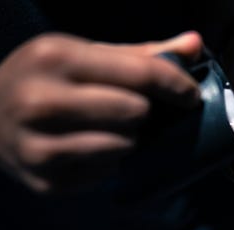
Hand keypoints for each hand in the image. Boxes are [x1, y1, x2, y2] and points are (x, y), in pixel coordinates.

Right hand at [0, 31, 202, 192]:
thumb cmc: (47, 79)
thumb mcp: (85, 54)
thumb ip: (141, 53)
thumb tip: (195, 44)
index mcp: (54, 57)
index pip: (139, 73)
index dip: (176, 85)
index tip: (190, 95)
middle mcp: (40, 101)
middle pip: (135, 111)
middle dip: (142, 110)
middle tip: (130, 108)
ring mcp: (39, 146)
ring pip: (123, 146)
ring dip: (128, 137)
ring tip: (107, 127)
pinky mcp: (45, 180)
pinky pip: (106, 172)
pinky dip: (109, 161)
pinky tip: (89, 147)